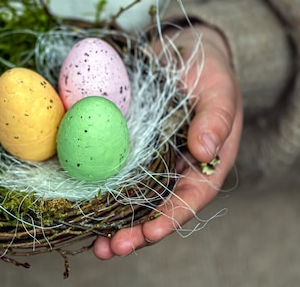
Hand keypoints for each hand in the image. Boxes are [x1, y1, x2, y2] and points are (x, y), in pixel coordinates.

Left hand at [93, 24, 242, 258]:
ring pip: (133, 200)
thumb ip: (216, 119)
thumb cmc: (209, 72)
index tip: (150, 234)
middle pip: (157, 208)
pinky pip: (113, 173)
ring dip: (113, 223)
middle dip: (135, 233)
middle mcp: (177, 170)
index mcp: (206, 164)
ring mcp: (151, 161)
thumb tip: (205, 152)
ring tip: (95, 245)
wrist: (184, 52)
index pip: (191, 198)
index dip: (170, 218)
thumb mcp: (219, 90)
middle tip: (111, 248)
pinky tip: (80, 207)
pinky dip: (98, 192)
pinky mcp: (128, 149)